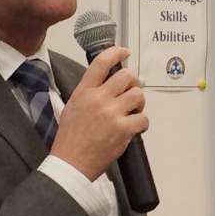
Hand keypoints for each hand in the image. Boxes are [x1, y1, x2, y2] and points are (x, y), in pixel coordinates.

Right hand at [51, 46, 147, 180]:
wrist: (71, 163)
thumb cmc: (70, 138)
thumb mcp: (72, 107)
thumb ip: (88, 92)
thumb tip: (106, 83)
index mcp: (84, 92)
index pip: (101, 63)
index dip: (116, 53)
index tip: (125, 52)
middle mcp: (98, 99)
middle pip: (127, 76)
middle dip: (133, 83)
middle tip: (131, 92)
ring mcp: (112, 114)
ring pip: (138, 95)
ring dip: (139, 103)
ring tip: (132, 111)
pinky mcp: (123, 130)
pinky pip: (143, 118)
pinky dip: (142, 123)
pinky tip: (134, 127)